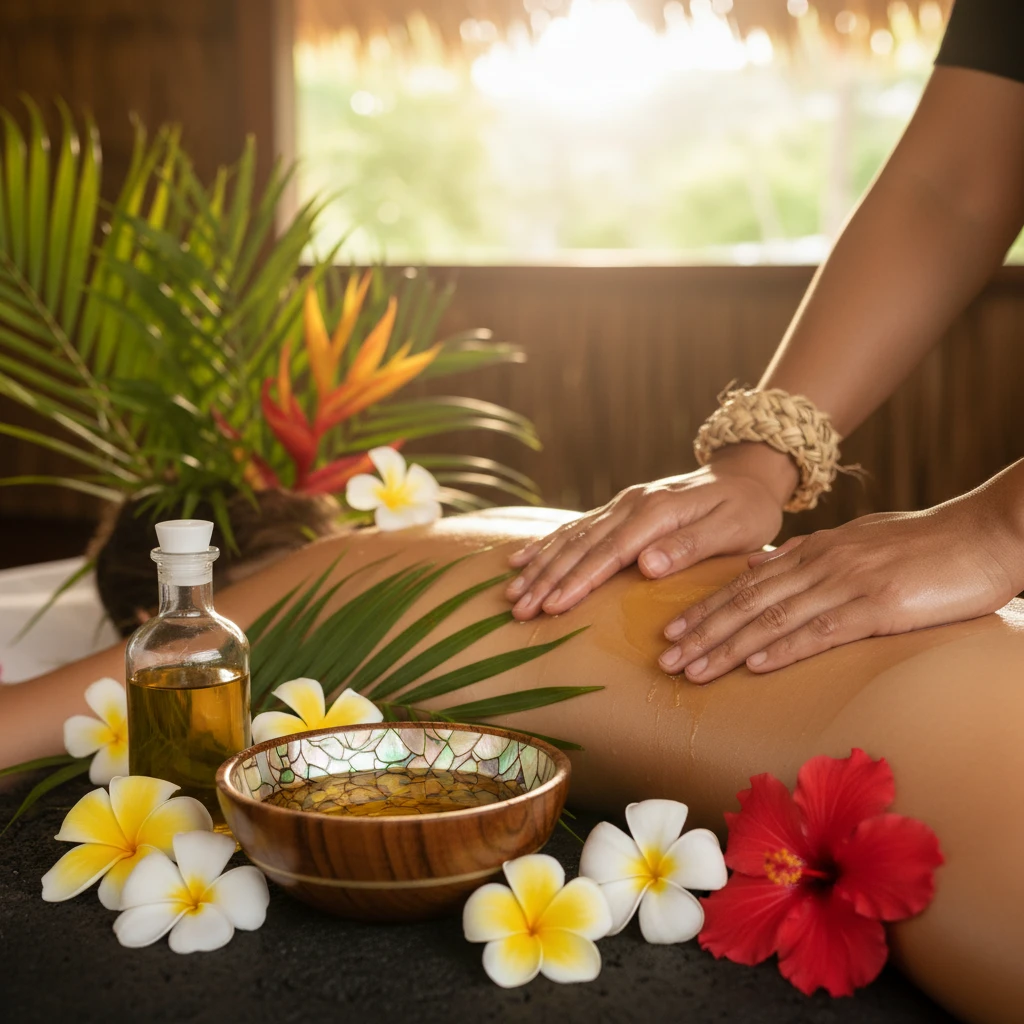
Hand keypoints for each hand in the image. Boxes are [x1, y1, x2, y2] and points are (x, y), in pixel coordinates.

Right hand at [505, 443, 797, 619]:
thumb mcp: (733, 529)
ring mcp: (621, 504)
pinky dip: (547, 544)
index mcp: (657, 512)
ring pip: (571, 537)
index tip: (553, 605)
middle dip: (547, 579)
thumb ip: (689, 546)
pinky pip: (575, 527)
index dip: (579, 580)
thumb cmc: (747, 509)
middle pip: (581, 546)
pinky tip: (522, 558)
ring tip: (512, 592)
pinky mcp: (619, 508)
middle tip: (519, 610)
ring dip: (540, 565)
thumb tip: (646, 565)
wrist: (746, 475)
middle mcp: (632, 504)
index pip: (610, 553)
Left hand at [658, 490, 1023, 682]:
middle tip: (665, 658)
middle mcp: (822, 564)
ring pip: (773, 618)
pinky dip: (784, 648)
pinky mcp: (879, 605)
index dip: (707, 609)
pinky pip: (821, 630)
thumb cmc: (927, 545)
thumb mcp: (859, 541)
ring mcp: (848, 583)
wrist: (987, 533)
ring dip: (728, 646)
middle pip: (748, 602)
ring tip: (693, 670)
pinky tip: (755, 666)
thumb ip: (811, 554)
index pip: (748, 584)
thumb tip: (766, 566)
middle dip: (703, 632)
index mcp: (816, 550)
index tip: (674, 632)